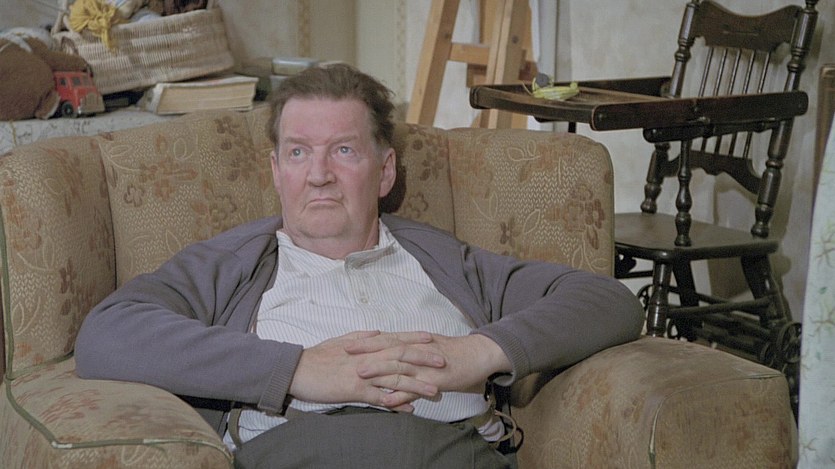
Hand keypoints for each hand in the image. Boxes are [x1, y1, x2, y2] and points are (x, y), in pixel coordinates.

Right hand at [288, 331, 445, 411]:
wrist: (298, 369)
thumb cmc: (318, 356)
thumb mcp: (341, 341)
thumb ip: (361, 338)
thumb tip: (377, 332)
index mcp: (366, 346)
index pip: (395, 339)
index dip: (414, 338)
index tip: (433, 338)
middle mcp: (368, 358)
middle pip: (401, 357)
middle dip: (424, 359)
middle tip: (444, 362)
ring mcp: (363, 374)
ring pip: (395, 378)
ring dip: (417, 384)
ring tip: (435, 390)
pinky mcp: (355, 390)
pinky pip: (380, 398)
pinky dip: (396, 403)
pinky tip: (410, 409)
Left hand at [347, 333, 511, 394]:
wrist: (480, 354)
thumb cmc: (455, 351)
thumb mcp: (430, 344)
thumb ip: (412, 347)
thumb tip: (395, 347)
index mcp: (415, 343)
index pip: (387, 339)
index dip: (367, 340)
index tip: (347, 340)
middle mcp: (418, 352)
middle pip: (389, 349)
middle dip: (366, 351)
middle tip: (345, 352)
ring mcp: (427, 366)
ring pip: (400, 367)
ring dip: (380, 370)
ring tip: (360, 374)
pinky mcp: (437, 380)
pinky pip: (417, 388)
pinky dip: (402, 394)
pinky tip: (388, 399)